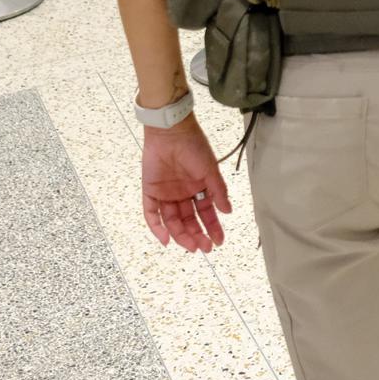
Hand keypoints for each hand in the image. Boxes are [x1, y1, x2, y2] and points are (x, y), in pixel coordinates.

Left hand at [140, 116, 230, 252]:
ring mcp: (166, 194)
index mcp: (199, 188)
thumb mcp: (210, 169)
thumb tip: (228, 211)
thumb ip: (218, 191)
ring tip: (190, 246)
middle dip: (197, 235)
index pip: (206, 213)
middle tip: (204, 248)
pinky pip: (152, 214)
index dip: (213, 227)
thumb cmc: (194, 146)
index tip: (218, 241)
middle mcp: (183, 194)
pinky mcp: (150, 192)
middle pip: (189, 220)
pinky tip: (166, 239)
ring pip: (172, 221)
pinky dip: (157, 227)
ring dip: (181, 234)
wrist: (170, 131)